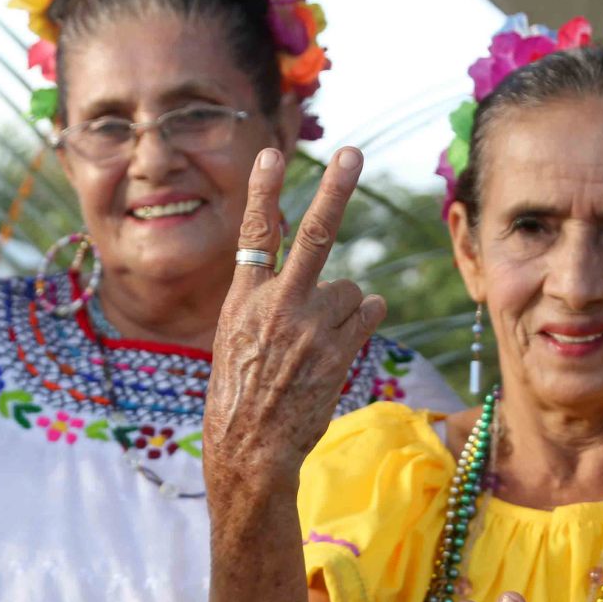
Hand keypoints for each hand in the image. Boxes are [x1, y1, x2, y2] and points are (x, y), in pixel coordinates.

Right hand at [203, 147, 387, 492]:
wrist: (251, 449)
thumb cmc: (239, 397)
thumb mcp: (236, 339)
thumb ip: (267, 302)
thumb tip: (318, 278)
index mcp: (244, 301)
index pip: (255, 236)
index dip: (265, 192)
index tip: (270, 154)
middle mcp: (279, 306)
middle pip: (315, 236)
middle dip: (335, 189)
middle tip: (353, 152)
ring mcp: (312, 328)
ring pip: (348, 289)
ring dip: (343, 306)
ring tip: (317, 341)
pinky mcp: (339, 352)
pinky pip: (366, 313)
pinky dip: (362, 318)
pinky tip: (342, 341)